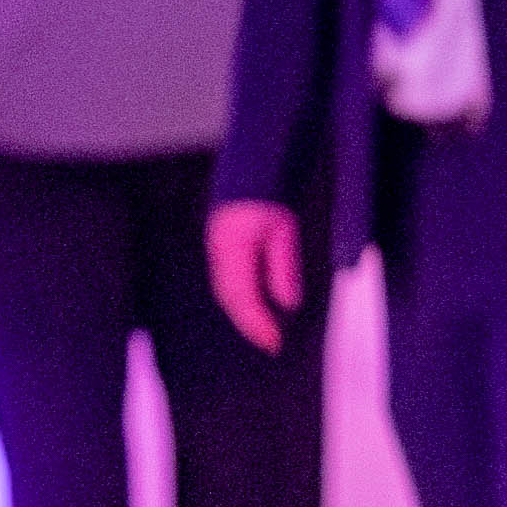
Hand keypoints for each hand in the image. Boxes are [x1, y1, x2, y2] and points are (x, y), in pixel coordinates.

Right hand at [205, 199, 302, 351]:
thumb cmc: (271, 191)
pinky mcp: (223, 245)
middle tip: (272, 345)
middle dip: (249, 323)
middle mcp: (220, 247)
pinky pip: (230, 279)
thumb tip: (288, 303)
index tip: (273, 343)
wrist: (255, 161)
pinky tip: (260, 312)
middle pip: (231, 295)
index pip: (240, 293)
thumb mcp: (283, 227)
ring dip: (245, 314)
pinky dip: (243, 299)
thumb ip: (283, 265)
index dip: (254, 322)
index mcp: (232, 242)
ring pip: (228, 290)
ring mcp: (218, 245)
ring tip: (266, 335)